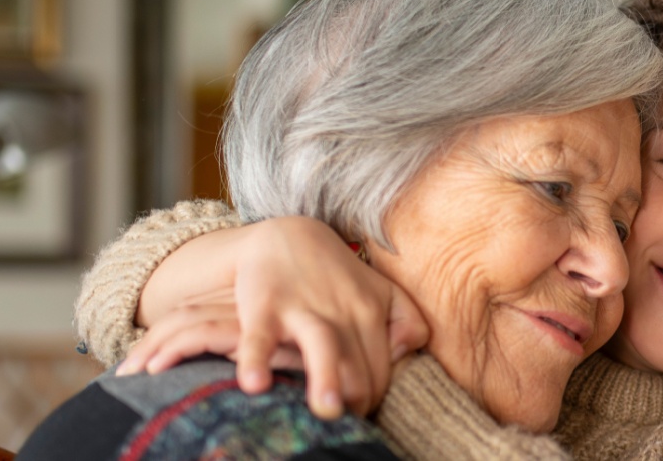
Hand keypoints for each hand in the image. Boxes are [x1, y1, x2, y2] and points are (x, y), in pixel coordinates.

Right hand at [118, 217, 430, 419]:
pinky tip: (254, 385)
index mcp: (372, 313)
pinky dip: (254, 360)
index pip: (381, 372)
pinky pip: (259, 338)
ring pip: (323, 346)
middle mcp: (343, 312)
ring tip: (328, 410)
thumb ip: (408, 321)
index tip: (358, 414)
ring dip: (326, 378)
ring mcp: (303, 309)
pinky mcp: (264, 307)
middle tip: (345, 426)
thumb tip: (406, 355)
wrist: (285, 236)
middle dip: (357, 402)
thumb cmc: (337, 276)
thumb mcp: (382, 291)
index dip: (372, 400)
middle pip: (359, 368)